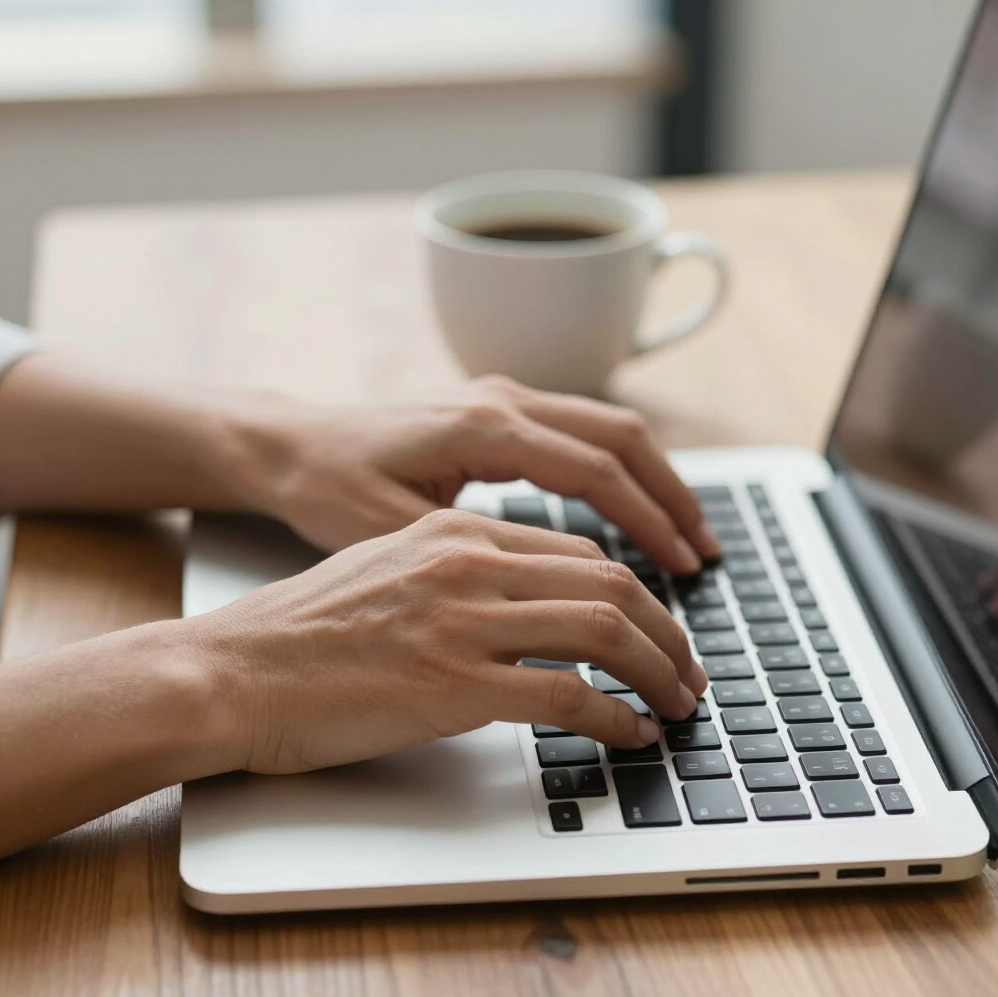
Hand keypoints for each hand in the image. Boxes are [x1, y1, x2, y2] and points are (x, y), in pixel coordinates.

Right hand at [193, 509, 707, 773]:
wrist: (230, 669)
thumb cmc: (301, 630)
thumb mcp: (388, 570)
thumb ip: (459, 574)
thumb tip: (522, 608)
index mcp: (455, 531)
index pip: (580, 550)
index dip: (638, 591)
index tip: (659, 626)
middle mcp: (468, 562)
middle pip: (611, 582)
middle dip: (670, 630)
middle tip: (691, 669)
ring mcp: (463, 621)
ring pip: (606, 629)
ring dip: (660, 671)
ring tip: (679, 704)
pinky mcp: (453, 685)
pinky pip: (568, 696)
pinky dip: (615, 717)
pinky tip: (628, 735)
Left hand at [240, 375, 719, 573]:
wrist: (291, 443)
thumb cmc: (329, 487)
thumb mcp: (389, 530)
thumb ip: (471, 555)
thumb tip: (545, 599)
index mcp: (483, 428)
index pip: (594, 471)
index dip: (648, 521)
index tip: (683, 566)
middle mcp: (503, 399)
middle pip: (620, 436)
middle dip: (672, 495)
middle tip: (706, 551)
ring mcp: (503, 397)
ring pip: (607, 427)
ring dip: (653, 477)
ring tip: (687, 533)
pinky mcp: (498, 409)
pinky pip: (580, 430)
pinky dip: (619, 468)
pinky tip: (633, 507)